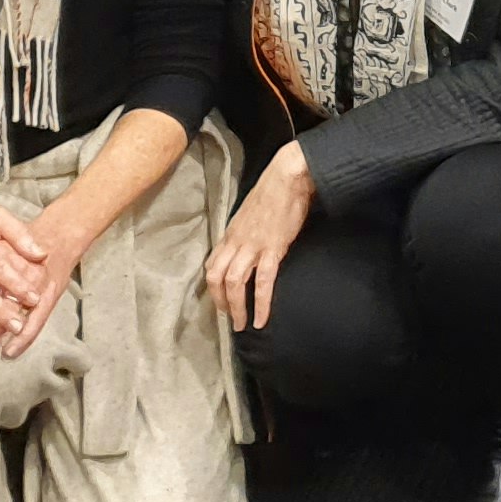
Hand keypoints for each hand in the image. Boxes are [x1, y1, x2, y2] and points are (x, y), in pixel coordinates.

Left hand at [203, 140, 313, 331]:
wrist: (288, 177)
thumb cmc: (274, 191)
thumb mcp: (251, 212)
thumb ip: (246, 230)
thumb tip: (249, 242)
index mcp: (231, 233)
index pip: (212, 264)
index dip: (213, 287)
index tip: (221, 300)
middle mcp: (236, 241)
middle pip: (216, 277)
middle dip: (220, 302)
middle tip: (229, 318)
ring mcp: (253, 246)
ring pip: (234, 283)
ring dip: (236, 308)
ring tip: (243, 325)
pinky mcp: (272, 249)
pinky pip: (262, 282)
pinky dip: (260, 304)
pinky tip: (261, 319)